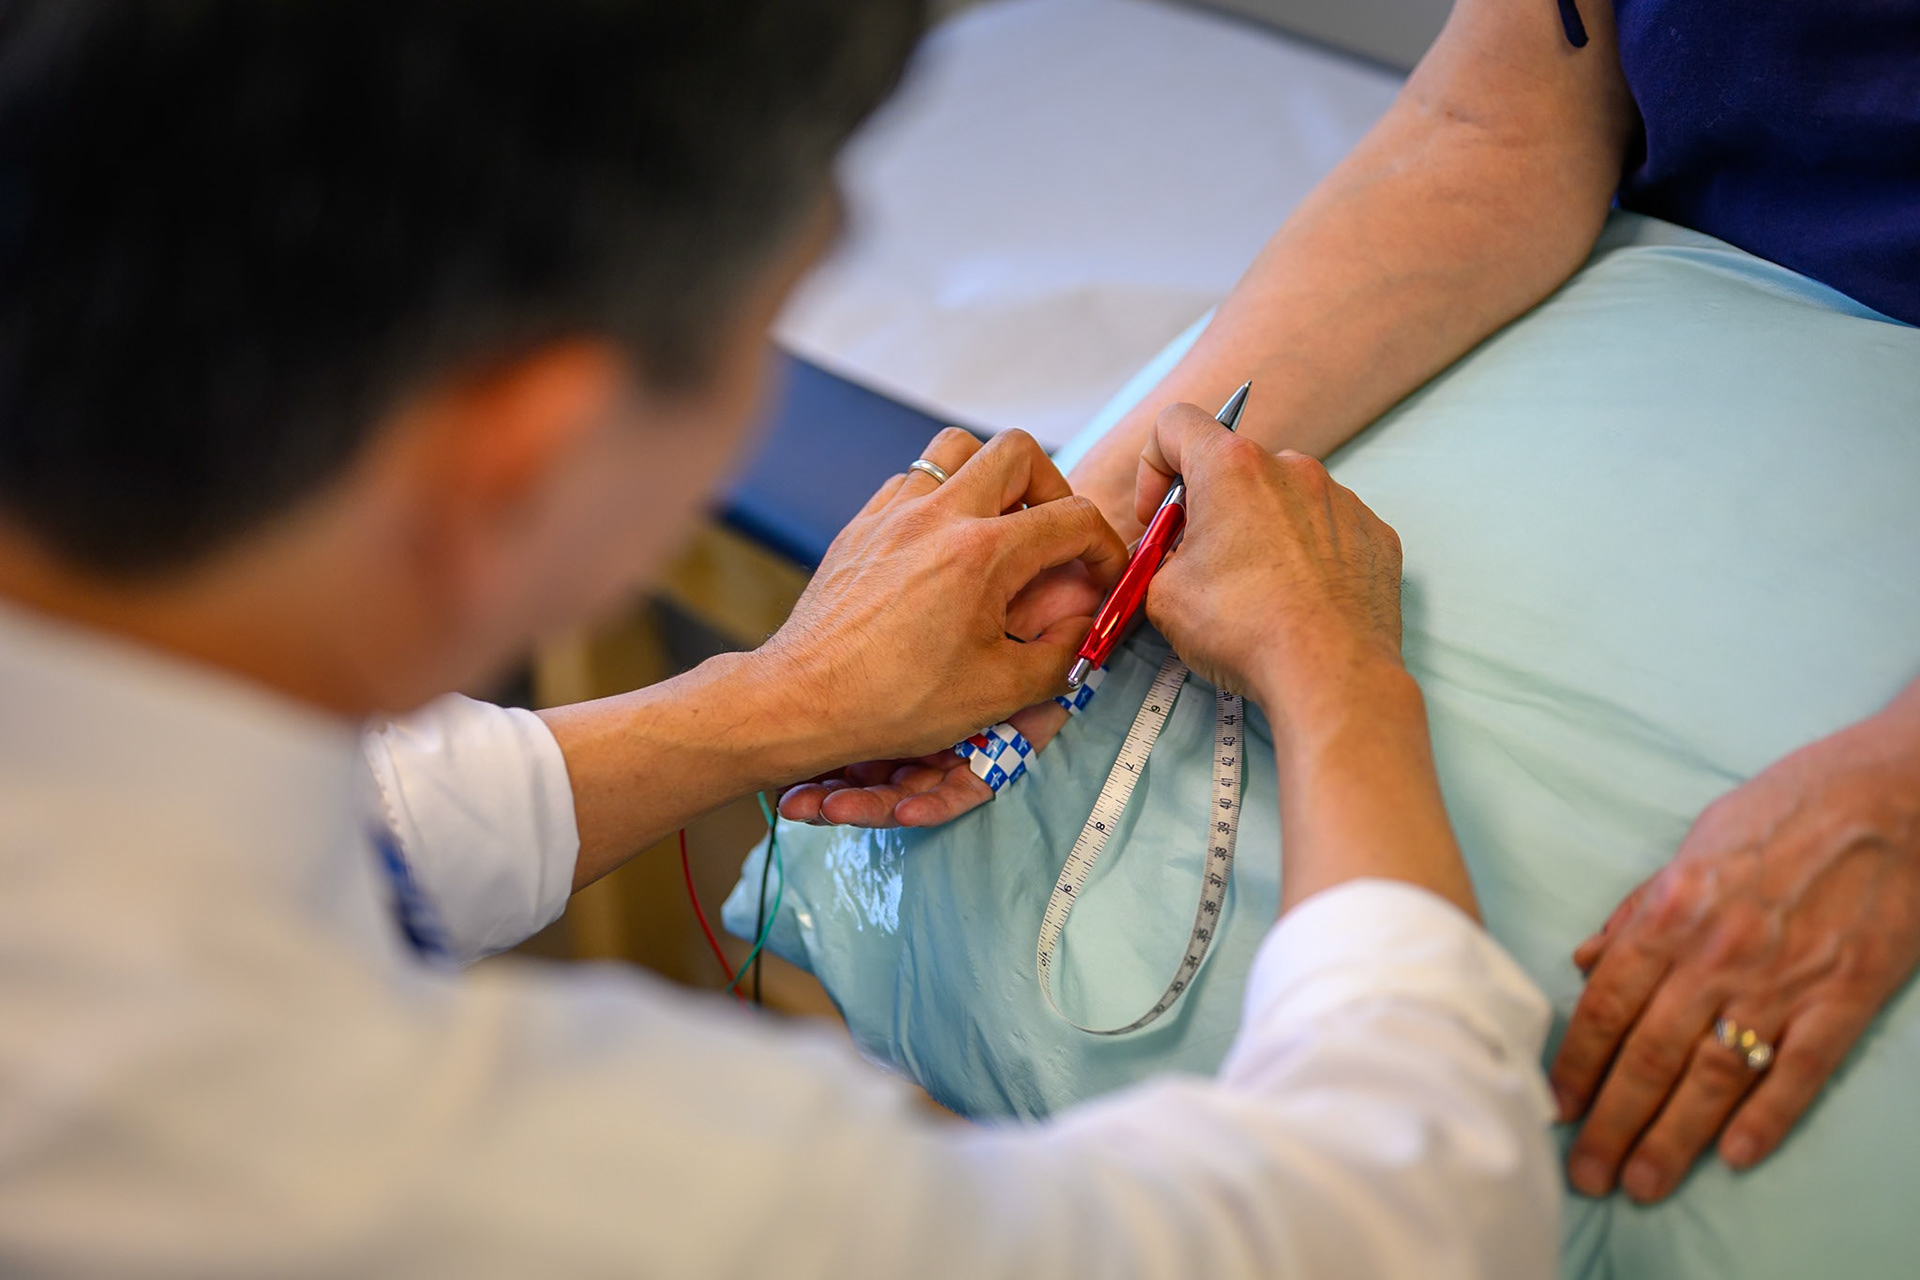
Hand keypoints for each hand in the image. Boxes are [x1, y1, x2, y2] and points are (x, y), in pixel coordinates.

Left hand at [757, 427, 1126, 775]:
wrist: (803, 699)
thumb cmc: (892, 701)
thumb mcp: (998, 692)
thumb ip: (1062, 654)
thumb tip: (1086, 629)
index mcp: (981, 553)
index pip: (1072, 519)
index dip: (1105, 546)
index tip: (1104, 575)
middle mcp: (938, 516)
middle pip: (1018, 452)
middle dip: (1051, 487)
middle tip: (1052, 536)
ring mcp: (893, 512)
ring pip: (957, 449)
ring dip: (990, 476)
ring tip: (999, 526)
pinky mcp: (862, 524)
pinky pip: (911, 479)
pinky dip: (941, 497)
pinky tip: (943, 545)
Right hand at [1138, 402, 1403, 719]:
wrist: (1330, 673)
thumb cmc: (1247, 630)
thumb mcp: (1163, 596)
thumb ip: (1156, 560)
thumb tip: (1164, 561)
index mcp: (1231, 467)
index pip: (1176, 424)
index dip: (1153, 467)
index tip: (1157, 515)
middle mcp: (1291, 468)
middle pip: (1234, 468)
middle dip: (1211, 509)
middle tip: (1202, 563)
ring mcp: (1339, 499)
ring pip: (1284, 499)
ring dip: (1261, 530)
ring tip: (1256, 590)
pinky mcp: (1373, 534)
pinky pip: (1328, 529)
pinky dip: (1308, 554)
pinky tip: (1299, 598)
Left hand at [1551, 685, 1919, 1201]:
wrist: (1890, 795)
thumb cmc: (1785, 810)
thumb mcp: (1693, 844)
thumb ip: (1637, 911)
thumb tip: (1585, 961)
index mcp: (1671, 914)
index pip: (1606, 1006)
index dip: (1576, 1063)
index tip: (1554, 1108)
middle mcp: (1716, 954)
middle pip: (1650, 1054)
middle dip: (1611, 1121)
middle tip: (1583, 1175)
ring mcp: (1783, 980)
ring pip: (1713, 1074)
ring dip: (1673, 1136)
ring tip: (1642, 1183)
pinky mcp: (1847, 996)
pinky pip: (1799, 1070)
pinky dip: (1766, 1116)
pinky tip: (1733, 1156)